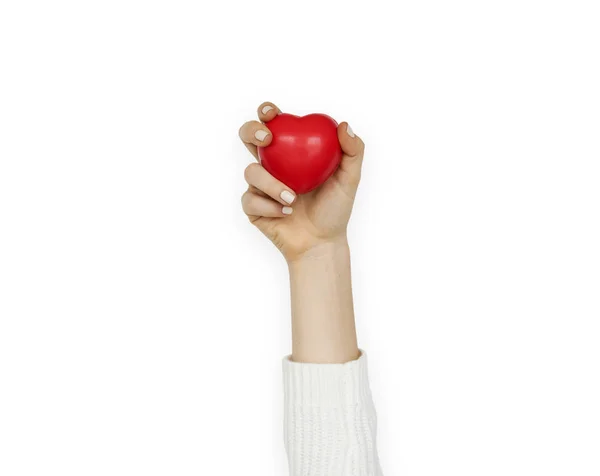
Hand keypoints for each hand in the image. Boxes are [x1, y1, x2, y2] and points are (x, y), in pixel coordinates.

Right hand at [239, 102, 364, 261]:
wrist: (321, 243)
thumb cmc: (335, 210)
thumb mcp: (350, 179)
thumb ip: (353, 151)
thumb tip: (343, 125)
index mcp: (290, 151)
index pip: (274, 124)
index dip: (267, 113)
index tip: (273, 115)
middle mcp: (271, 164)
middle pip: (248, 137)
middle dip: (251, 131)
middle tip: (266, 140)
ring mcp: (259, 185)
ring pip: (251, 172)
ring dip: (271, 184)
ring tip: (292, 198)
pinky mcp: (252, 207)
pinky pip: (251, 200)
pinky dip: (269, 206)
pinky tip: (286, 213)